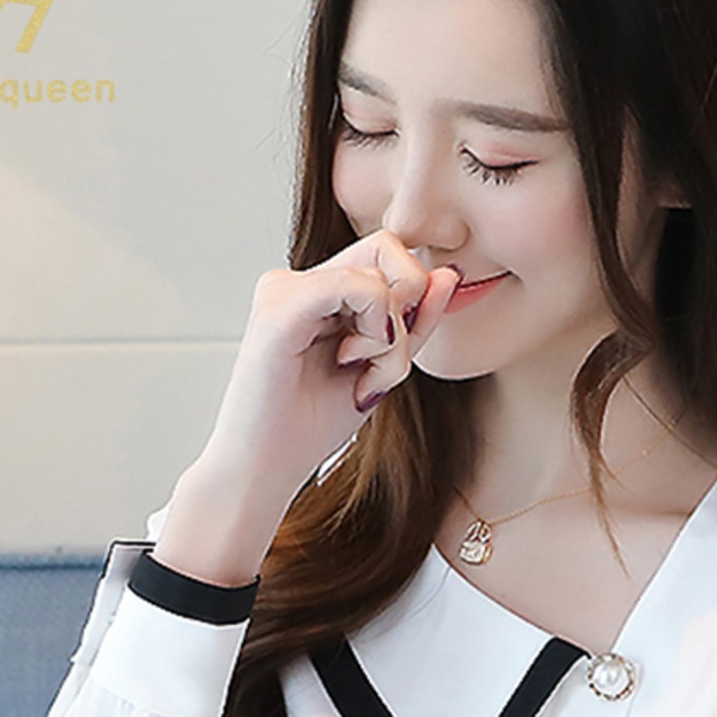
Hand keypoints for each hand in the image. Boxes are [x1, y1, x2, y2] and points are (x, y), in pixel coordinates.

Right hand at [148, 232, 462, 585]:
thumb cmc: (313, 425)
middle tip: (382, 360)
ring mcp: (284, 289)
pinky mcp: (279, 308)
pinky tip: (352, 363)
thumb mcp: (383, 366)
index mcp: (319, 292)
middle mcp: (298, 281)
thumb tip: (449, 273)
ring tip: (360, 375)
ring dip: (392, 336)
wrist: (267, 468)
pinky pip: (357, 287)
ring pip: (379, 273)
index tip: (394, 354)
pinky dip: (376, 330)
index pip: (390, 256)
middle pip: (388, 247)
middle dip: (407, 306)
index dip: (413, 298)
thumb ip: (414, 321)